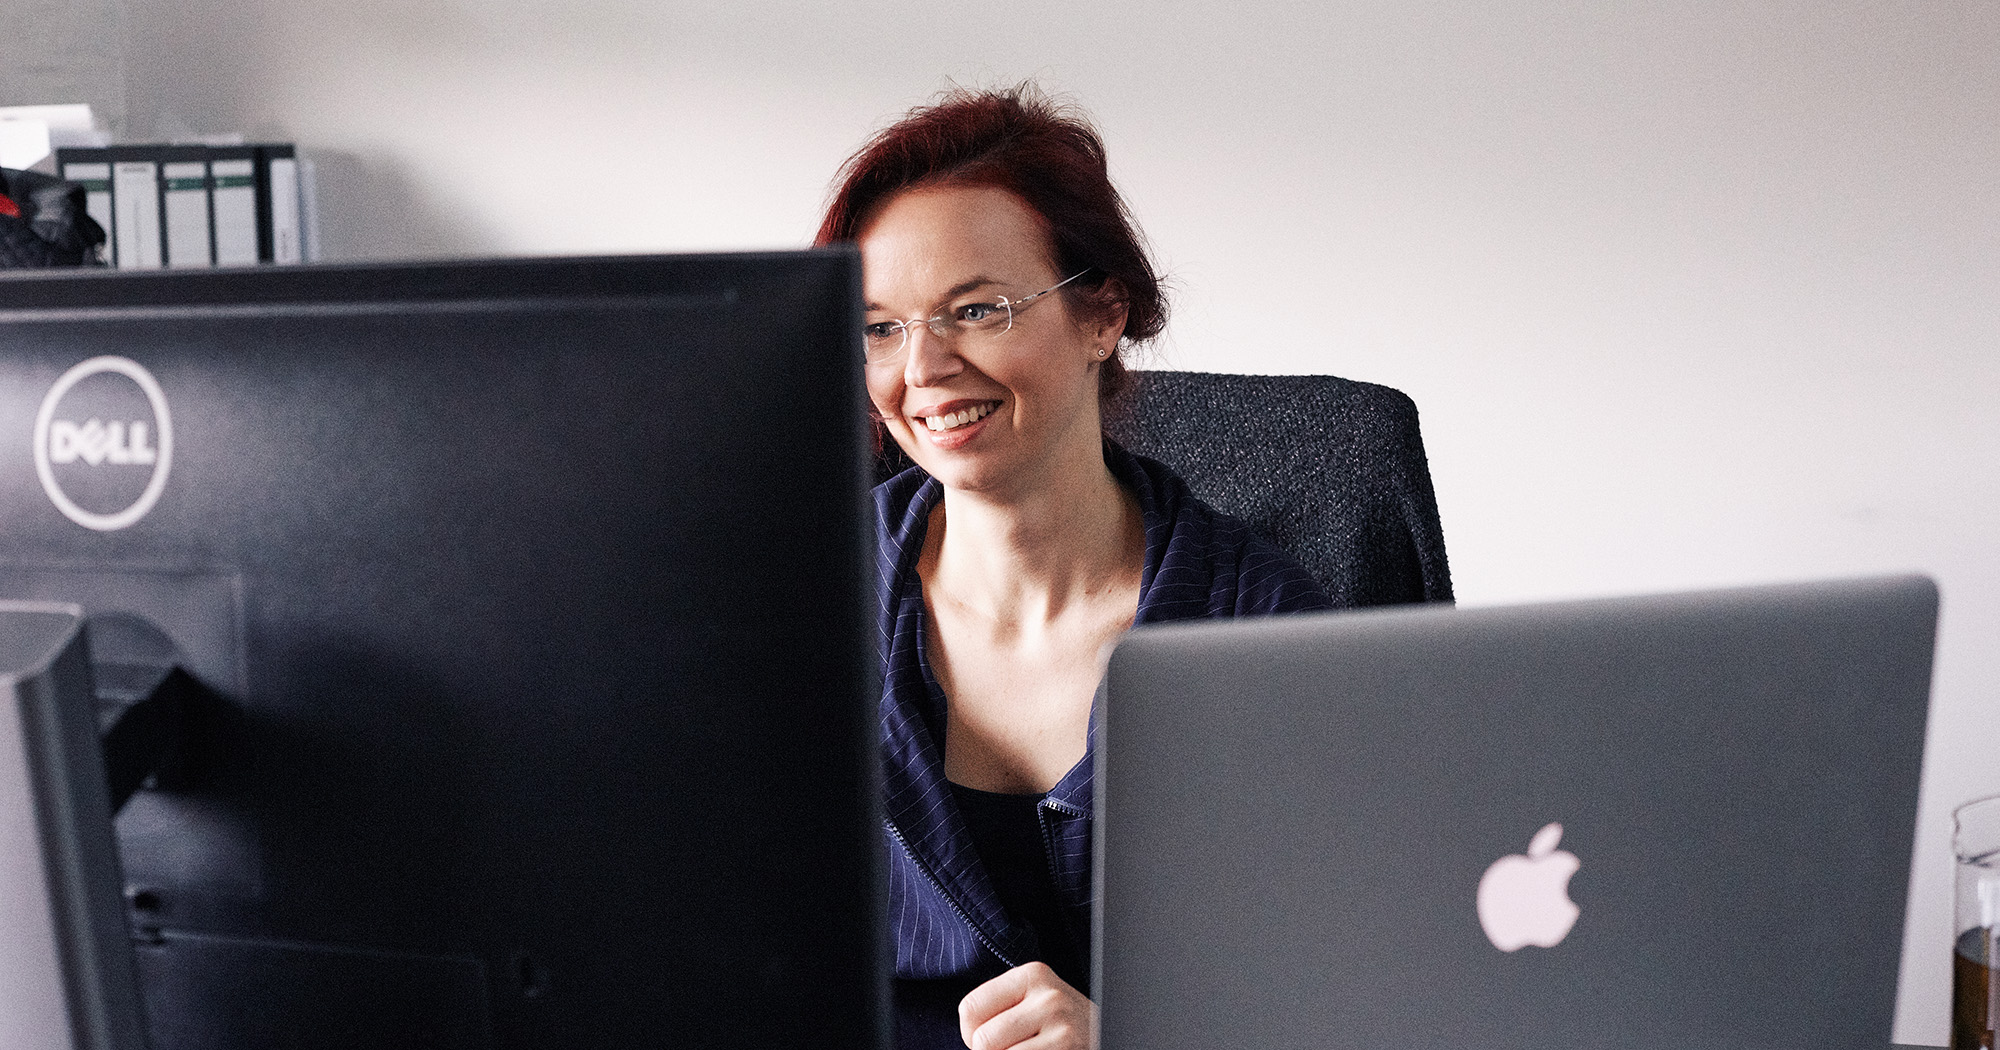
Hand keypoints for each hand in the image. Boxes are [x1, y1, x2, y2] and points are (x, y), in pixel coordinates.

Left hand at [958, 961, 1094, 1049]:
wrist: (1108, 1034)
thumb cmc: (1057, 1024)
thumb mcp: (1031, 1001)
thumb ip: (997, 1009)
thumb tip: (970, 1039)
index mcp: (1032, 974)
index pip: (970, 1008)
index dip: (972, 1032)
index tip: (994, 1036)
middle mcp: (1049, 997)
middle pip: (982, 1040)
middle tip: (1015, 1048)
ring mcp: (1063, 1028)